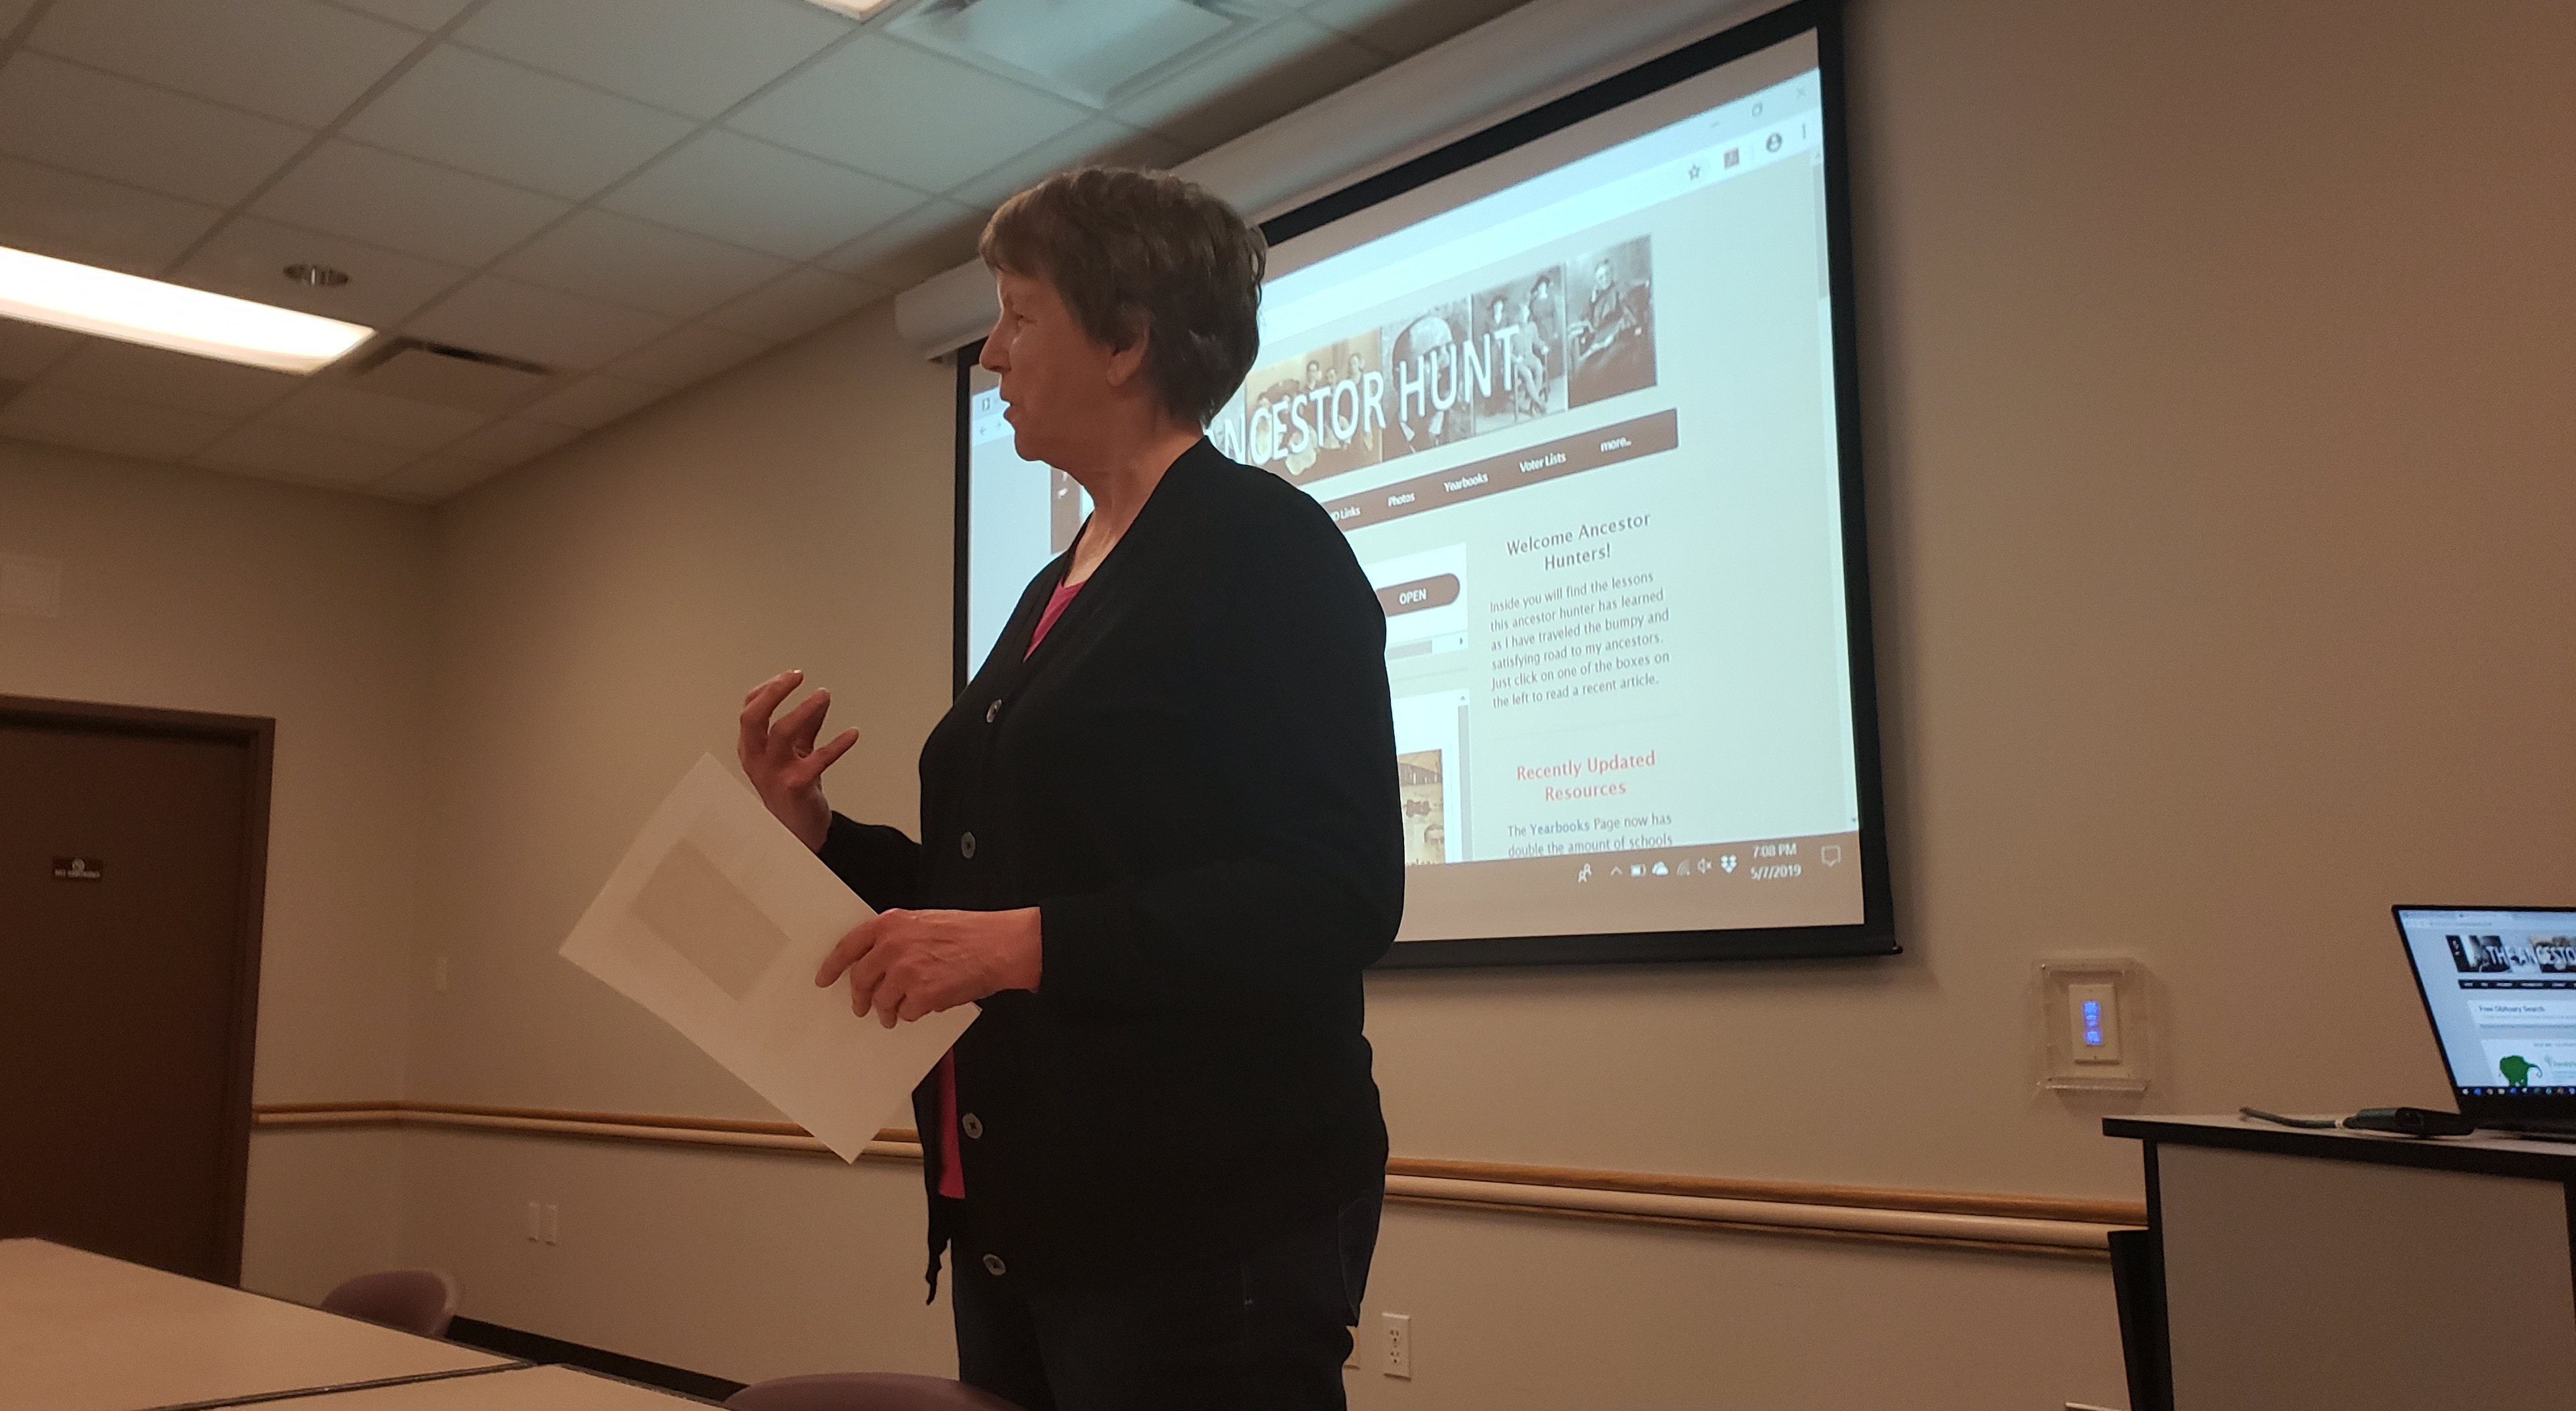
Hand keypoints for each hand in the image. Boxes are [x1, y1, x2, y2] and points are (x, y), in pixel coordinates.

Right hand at [737, 669, 858, 852]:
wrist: (797, 832)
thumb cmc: (792, 791)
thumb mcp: (795, 754)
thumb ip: (806, 726)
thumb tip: (822, 698)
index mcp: (751, 748)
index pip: (750, 710)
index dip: (768, 689)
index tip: (790, 676)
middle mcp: (757, 759)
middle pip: (754, 717)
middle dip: (774, 692)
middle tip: (796, 676)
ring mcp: (774, 773)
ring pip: (781, 733)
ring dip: (805, 710)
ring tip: (824, 695)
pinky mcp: (796, 786)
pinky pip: (817, 759)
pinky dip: (837, 744)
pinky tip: (852, 733)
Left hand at [813, 907, 1041, 1027]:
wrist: (999, 945)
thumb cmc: (970, 933)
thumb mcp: (925, 922)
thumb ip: (896, 938)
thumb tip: (878, 961)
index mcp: (891, 924)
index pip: (848, 946)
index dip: (832, 966)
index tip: (825, 978)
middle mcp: (893, 946)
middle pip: (860, 979)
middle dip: (860, 997)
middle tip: (861, 1006)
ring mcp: (905, 972)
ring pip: (881, 1001)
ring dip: (886, 1011)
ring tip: (896, 1013)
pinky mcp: (920, 995)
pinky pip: (905, 1013)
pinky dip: (913, 1013)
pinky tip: (925, 1005)